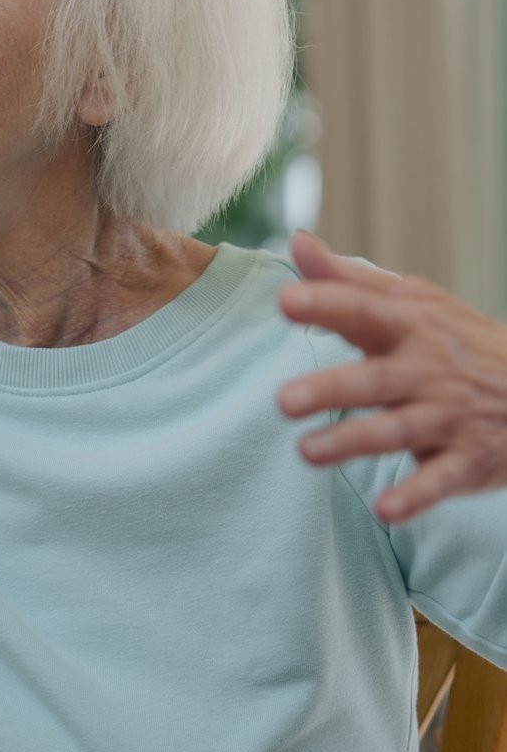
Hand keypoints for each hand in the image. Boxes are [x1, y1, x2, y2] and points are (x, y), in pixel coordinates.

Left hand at [277, 231, 506, 523]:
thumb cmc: (455, 341)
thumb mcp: (412, 302)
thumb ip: (348, 280)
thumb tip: (297, 242)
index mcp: (409, 326)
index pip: (362, 311)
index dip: (325, 304)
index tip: (285, 301)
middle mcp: (427, 369)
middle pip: (374, 379)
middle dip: (330, 388)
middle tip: (283, 400)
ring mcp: (449, 415)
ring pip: (399, 430)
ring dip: (354, 441)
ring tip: (307, 452)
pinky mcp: (469, 458)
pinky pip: (441, 480)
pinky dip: (416, 496)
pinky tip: (385, 509)